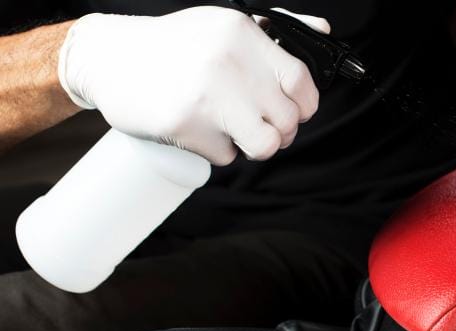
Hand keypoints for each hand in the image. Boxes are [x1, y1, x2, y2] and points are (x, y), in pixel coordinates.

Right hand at [58, 6, 329, 164]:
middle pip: (287, 120)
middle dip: (281, 132)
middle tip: (263, 127)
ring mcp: (207, 96)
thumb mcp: (224, 26)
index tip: (298, 111)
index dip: (307, 105)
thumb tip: (323, 32)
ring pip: (265, 145)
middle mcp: (228, 62)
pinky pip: (226, 156)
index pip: (301, 81)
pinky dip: (217, 150)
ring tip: (238, 133)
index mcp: (242, 34)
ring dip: (256, 147)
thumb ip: (277, 30)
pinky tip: (199, 129)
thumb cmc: (175, 45)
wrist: (109, 58)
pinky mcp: (185, 126)